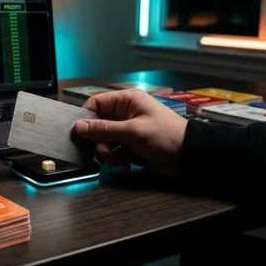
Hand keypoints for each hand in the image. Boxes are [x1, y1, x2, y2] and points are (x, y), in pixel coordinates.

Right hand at [73, 89, 187, 172]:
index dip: (86, 118)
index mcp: (125, 100)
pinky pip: (112, 149)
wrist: (189, 155)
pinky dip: (114, 158)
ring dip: (106, 153)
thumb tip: (77, 127)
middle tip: (104, 155)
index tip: (79, 134)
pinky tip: (123, 165)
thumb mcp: (133, 131)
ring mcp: (125, 129)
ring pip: (103, 139)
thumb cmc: (163, 136)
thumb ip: (104, 129)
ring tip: (116, 162)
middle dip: (98, 141)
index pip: (95, 103)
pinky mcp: (128, 144)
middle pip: (97, 124)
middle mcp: (123, 112)